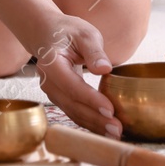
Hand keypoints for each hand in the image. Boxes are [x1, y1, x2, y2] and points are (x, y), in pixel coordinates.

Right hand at [26, 12, 122, 139]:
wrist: (46, 34)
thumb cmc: (67, 31)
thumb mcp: (84, 33)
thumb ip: (94, 51)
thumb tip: (105, 69)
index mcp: (51, 64)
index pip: (72, 86)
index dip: (91, 100)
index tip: (110, 110)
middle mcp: (48, 81)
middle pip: (72, 105)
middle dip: (95, 119)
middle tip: (117, 129)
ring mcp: (51, 92)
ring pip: (73, 112)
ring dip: (94, 125)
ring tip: (115, 134)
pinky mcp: (59, 97)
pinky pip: (74, 112)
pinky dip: (89, 122)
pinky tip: (104, 130)